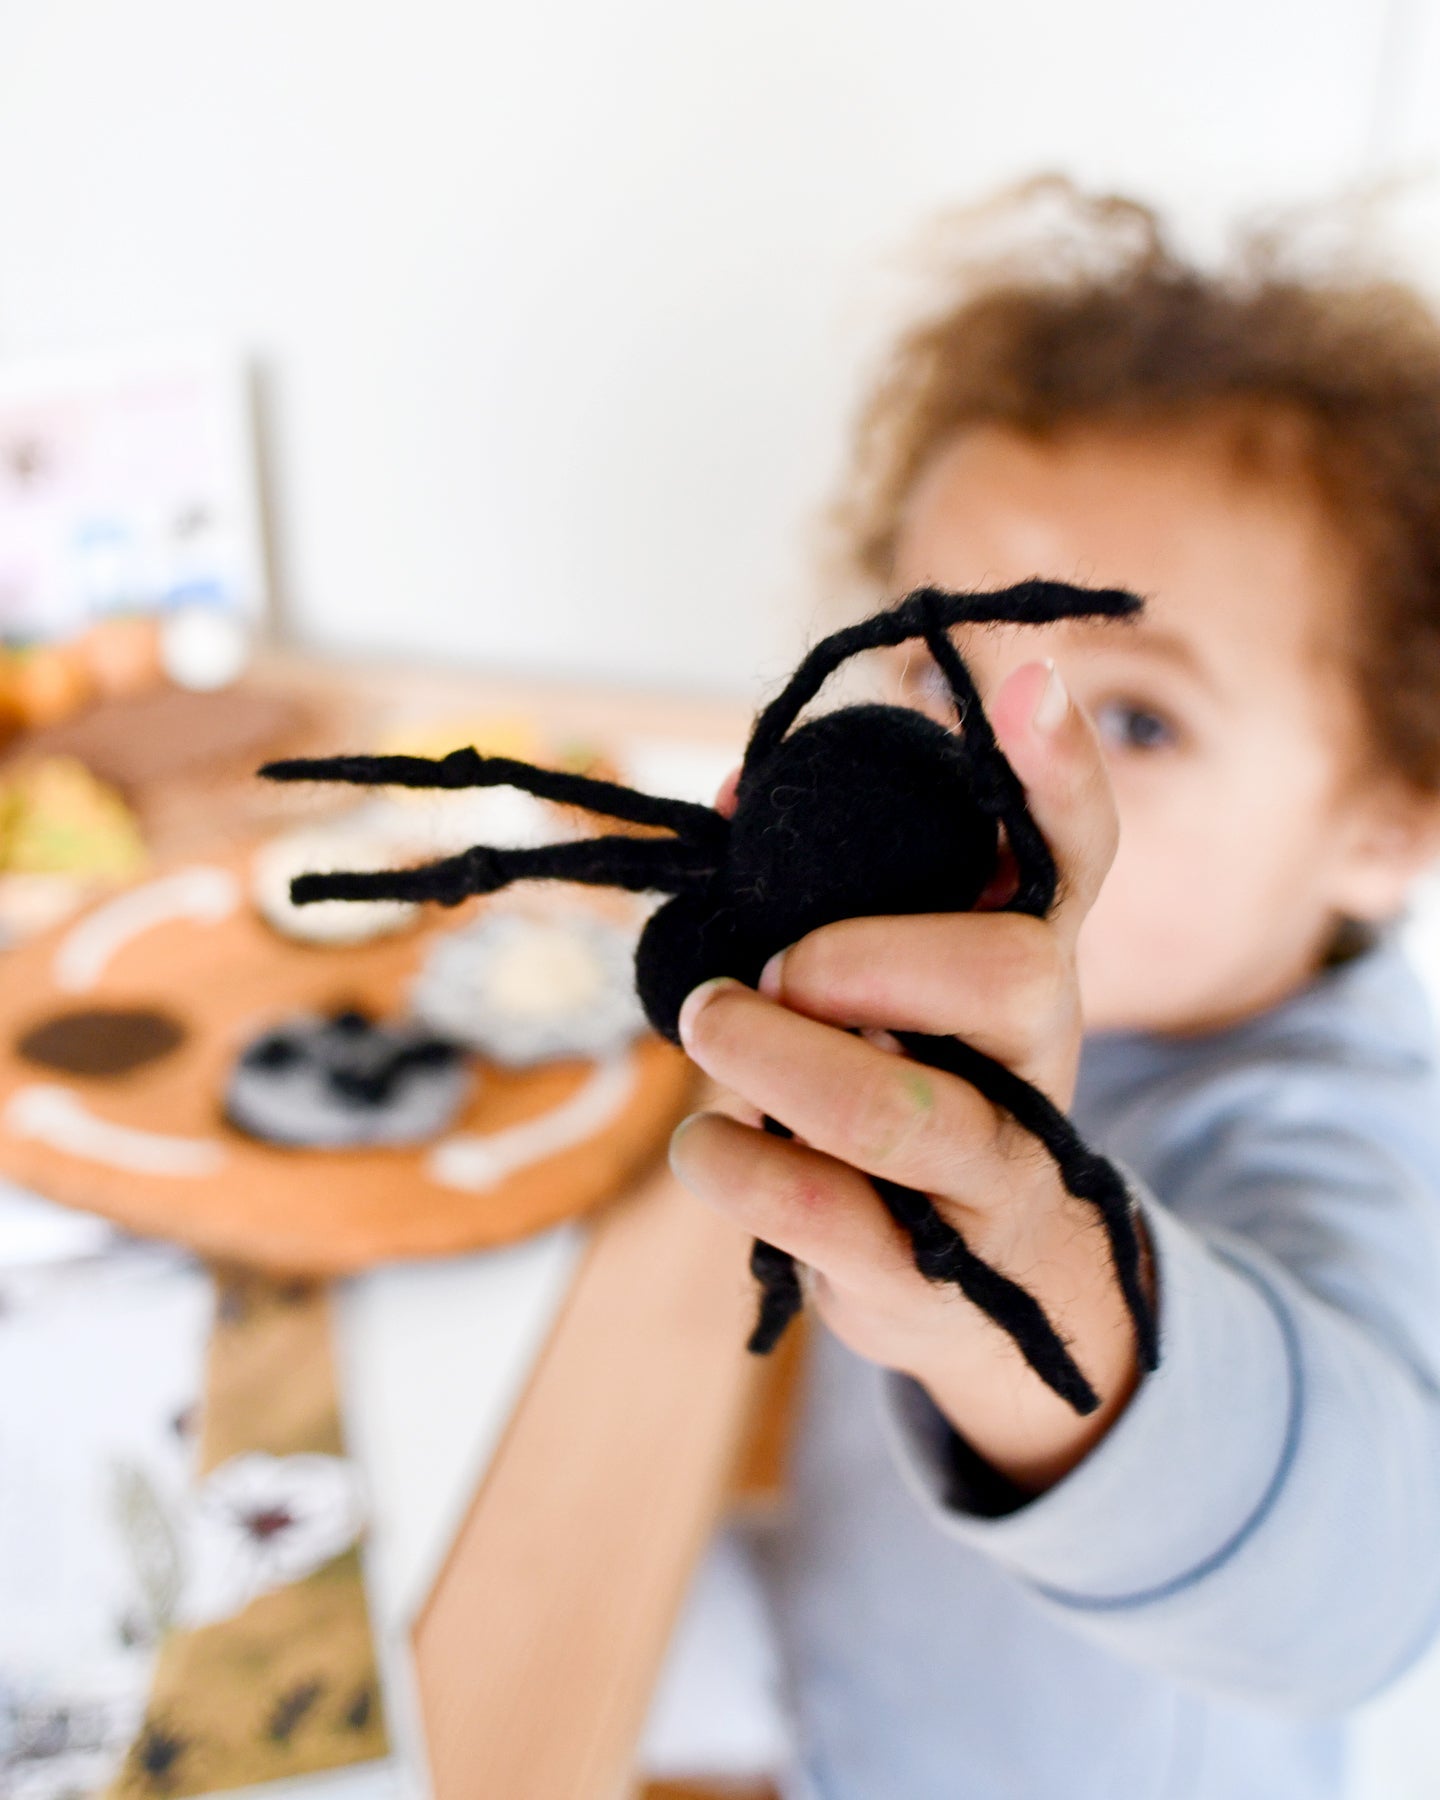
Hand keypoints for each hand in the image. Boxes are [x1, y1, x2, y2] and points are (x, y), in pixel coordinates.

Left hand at [668, 661, 1143, 1491]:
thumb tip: (736, 800)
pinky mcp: (934, 1272)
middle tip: (774, 967)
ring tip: (712, 1028)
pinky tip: (708, 1146)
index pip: (1078, 858)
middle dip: (866, 959)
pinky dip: (747, 1169)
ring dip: (786, 1065)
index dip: (1058, 773)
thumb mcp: (898, 997)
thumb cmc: (917, 1103)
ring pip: (912, 1116)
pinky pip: (836, 1219)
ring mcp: (999, 1175)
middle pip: (1015, 980)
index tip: (1024, 677)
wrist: (992, 1300)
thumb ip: (830, 896)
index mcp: (1031, 969)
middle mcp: (1039, 1063)